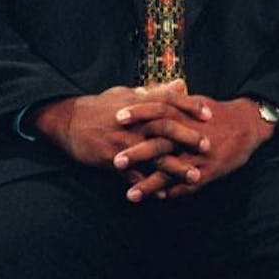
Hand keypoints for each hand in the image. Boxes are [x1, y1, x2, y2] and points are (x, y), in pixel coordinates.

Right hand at [28, 79, 212, 172]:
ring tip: (194, 177)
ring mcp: (123, 142)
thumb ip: (157, 91)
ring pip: (153, 155)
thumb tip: (181, 84)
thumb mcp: (128, 93)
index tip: (209, 114)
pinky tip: (164, 195)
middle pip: (165, 128)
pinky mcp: (112, 160)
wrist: (69, 121)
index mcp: (138, 104)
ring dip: (175, 167)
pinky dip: (149, 185)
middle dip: (187, 137)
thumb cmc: (102, 106)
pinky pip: (133, 176)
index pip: (169, 101)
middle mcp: (133, 123)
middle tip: (207, 146)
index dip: (190, 106)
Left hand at [122, 96, 275, 201]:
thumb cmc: (217, 113)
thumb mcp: (194, 101)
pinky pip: (187, 185)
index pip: (159, 111)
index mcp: (186, 115)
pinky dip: (172, 193)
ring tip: (130, 195)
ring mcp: (199, 156)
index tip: (117, 118)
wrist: (249, 125)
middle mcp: (190, 136)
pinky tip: (156, 200)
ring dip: (150, 184)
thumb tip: (140, 91)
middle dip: (138, 154)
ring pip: (171, 172)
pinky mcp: (209, 171)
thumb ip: (167, 99)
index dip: (139, 114)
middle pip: (161, 144)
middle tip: (115, 161)